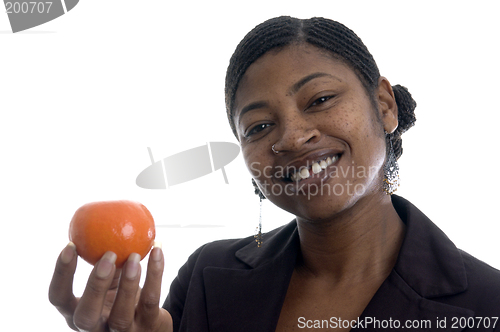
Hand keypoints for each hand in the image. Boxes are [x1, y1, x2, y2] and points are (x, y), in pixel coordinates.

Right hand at [49, 242, 171, 330]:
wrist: (152, 324)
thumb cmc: (124, 297)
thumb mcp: (110, 282)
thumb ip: (103, 261)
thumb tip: (102, 220)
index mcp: (78, 313)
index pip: (58, 298)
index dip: (60, 273)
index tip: (70, 245)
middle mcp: (95, 328)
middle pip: (85, 316)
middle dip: (95, 286)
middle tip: (108, 255)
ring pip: (121, 316)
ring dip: (128, 284)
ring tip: (136, 255)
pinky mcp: (147, 328)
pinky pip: (150, 302)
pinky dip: (155, 275)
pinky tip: (157, 252)